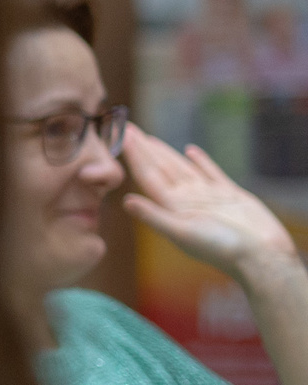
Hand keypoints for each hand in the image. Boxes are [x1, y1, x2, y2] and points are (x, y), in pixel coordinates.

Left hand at [122, 123, 302, 285]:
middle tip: (128, 128)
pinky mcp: (230, 194)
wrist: (261, 256)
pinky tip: (190, 150)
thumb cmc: (222, 249)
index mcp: (173, 207)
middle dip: (144, 149)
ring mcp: (208, 196)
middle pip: (161, 168)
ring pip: (182, 167)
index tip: (121, 136)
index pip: (148, 176)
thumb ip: (154, 216)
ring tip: (150, 139)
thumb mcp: (183, 232)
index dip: (135, 156)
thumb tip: (125, 201)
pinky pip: (211, 172)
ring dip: (165, 153)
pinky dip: (201, 161)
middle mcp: (187, 199)